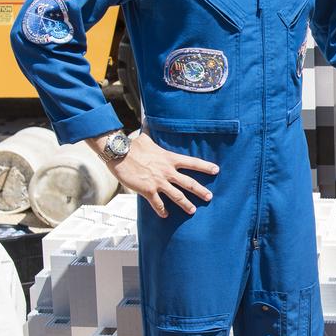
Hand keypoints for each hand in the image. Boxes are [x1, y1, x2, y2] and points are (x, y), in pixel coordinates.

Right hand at [97, 131, 218, 217]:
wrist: (119, 154)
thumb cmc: (132, 146)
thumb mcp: (146, 138)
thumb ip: (151, 132)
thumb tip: (148, 119)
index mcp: (170, 158)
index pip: (192, 162)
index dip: (205, 166)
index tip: (216, 170)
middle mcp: (167, 171)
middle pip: (189, 183)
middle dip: (201, 191)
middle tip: (210, 197)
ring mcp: (158, 182)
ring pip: (177, 196)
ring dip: (186, 204)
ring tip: (192, 210)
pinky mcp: (147, 190)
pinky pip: (157, 203)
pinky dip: (162, 210)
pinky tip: (165, 215)